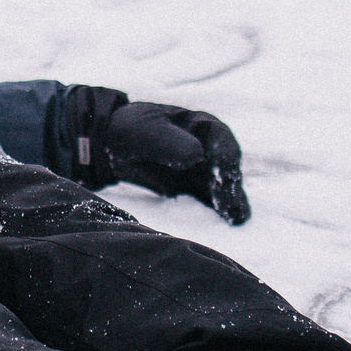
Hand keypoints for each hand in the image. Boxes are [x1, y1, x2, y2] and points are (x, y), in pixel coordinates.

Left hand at [102, 102, 250, 224]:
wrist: (114, 146)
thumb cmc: (132, 129)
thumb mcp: (146, 130)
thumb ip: (169, 141)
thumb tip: (197, 156)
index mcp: (203, 126)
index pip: (221, 141)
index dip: (225, 158)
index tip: (225, 176)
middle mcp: (210, 149)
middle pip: (227, 168)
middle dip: (230, 187)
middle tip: (230, 207)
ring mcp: (205, 172)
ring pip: (224, 189)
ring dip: (231, 204)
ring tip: (236, 220)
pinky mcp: (195, 191)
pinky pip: (210, 204)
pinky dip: (217, 214)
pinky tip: (227, 225)